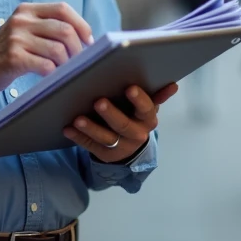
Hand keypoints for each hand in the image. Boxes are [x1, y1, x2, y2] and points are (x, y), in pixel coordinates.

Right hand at [0, 3, 93, 92]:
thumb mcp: (25, 29)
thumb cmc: (9, 50)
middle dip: (77, 48)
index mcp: (27, 10)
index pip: (63, 9)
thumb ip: (48, 27)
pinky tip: (51, 76)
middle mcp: (22, 20)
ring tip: (64, 69)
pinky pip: (45, 65)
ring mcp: (16, 38)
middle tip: (78, 60)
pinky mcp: (13, 58)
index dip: (81, 24)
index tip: (88, 40)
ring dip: (67, 63)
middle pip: (64, 30)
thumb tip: (84, 37)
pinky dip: (54, 73)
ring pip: (58, 49)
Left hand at [62, 83, 178, 162]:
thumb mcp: (147, 106)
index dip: (139, 100)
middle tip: (98, 101)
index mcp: (148, 119)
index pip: (146, 110)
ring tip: (77, 118)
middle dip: (111, 114)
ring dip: (91, 128)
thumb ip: (157, 94)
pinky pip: (89, 146)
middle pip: (123, 125)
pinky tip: (67, 128)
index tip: (130, 88)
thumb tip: (173, 85)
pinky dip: (78, 137)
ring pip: (105, 138)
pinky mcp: (104, 155)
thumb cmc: (136, 114)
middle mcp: (136, 135)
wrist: (130, 144)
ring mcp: (120, 147)